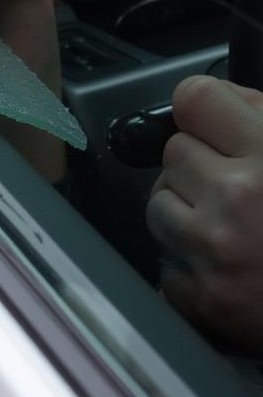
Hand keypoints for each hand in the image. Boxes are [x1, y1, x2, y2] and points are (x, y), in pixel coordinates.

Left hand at [146, 75, 262, 354]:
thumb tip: (209, 98)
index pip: (193, 98)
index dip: (203, 111)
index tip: (212, 124)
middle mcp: (238, 195)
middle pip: (173, 152)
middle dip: (200, 168)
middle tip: (239, 192)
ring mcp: (215, 248)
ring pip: (158, 206)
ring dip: (187, 216)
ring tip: (236, 232)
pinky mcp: (202, 297)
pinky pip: (164, 264)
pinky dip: (190, 268)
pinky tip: (232, 270)